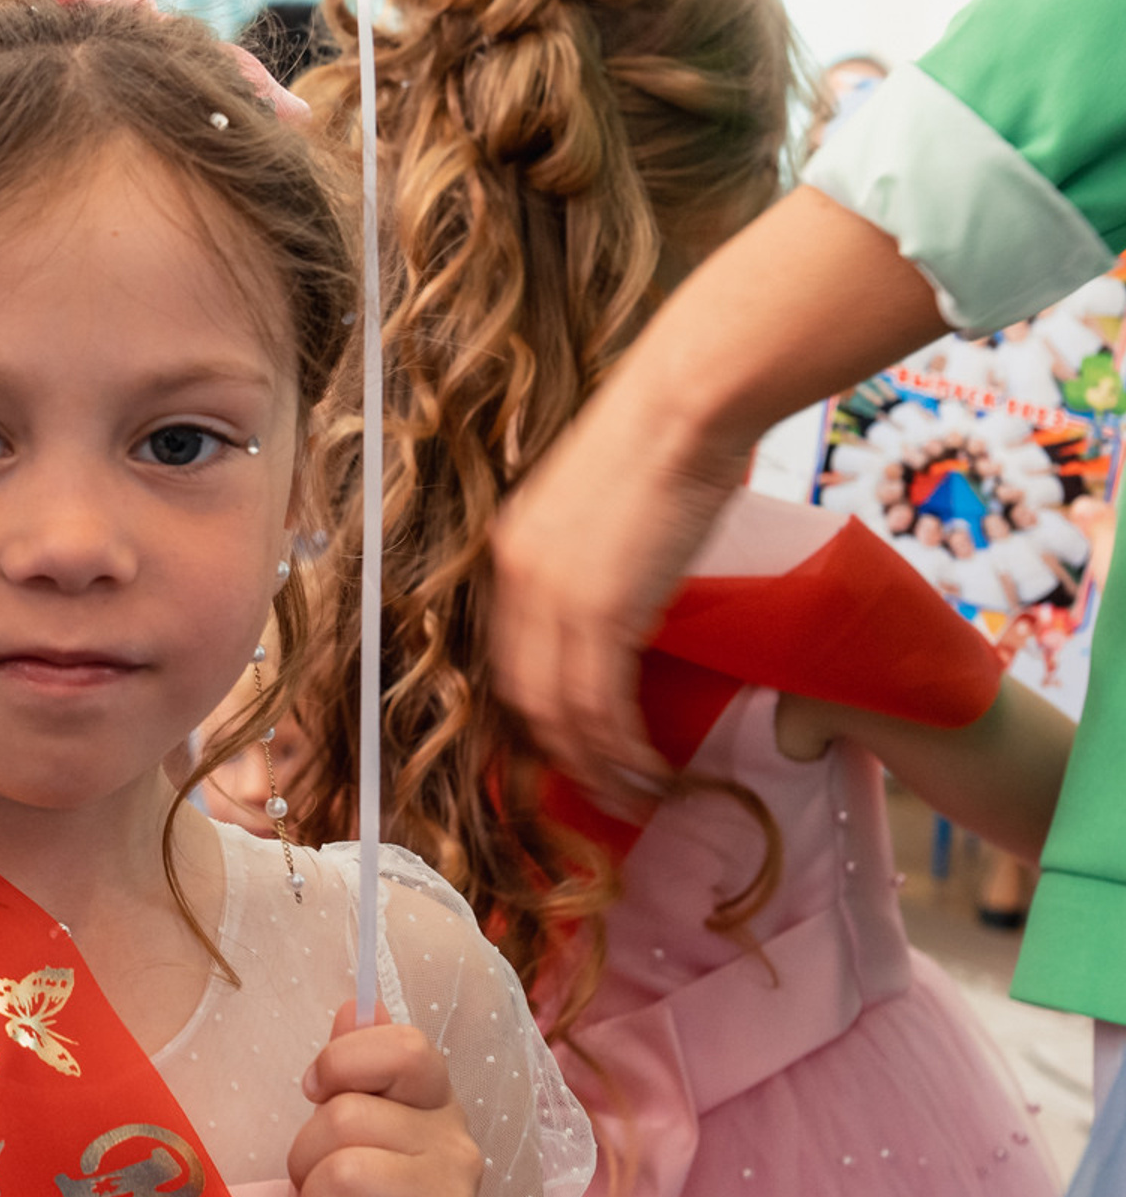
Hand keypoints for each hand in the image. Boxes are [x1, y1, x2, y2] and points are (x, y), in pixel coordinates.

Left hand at [286, 1005, 483, 1196]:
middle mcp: (459, 1147)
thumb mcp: (340, 1143)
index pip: (402, 1046)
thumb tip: (359, 1002)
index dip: (343, 1065)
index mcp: (435, 1107)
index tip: (319, 1097)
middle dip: (307, 1158)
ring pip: (342, 1173)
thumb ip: (353, 1073)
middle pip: (346, 1116)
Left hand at [489, 394, 734, 810]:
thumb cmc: (667, 438)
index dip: (537, 708)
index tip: (569, 740)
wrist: (688, 401)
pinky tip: (649, 770)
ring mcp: (554, 597)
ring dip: (595, 765)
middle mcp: (518, 578)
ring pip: (562, 713)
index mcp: (512, 549)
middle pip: (525, 694)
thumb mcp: (605, 504)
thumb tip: (624, 590)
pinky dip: (622, 749)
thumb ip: (597, 554)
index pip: (508, 655)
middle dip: (560, 752)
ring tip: (631, 795)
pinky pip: (601, 705)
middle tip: (598, 785)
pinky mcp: (602, 612)